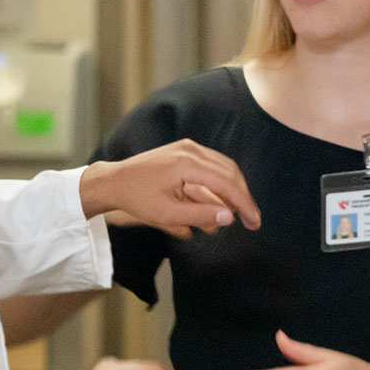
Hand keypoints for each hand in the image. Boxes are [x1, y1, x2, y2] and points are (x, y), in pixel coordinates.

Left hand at [81, 139, 261, 237]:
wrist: (115, 180)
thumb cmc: (137, 198)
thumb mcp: (167, 214)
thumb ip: (200, 215)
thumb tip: (230, 216)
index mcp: (187, 163)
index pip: (226, 183)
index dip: (244, 204)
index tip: (254, 223)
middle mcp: (191, 149)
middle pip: (230, 172)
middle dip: (243, 197)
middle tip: (251, 221)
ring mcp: (188, 147)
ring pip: (223, 167)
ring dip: (234, 190)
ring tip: (239, 214)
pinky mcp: (185, 150)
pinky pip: (212, 165)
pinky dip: (222, 182)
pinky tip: (223, 200)